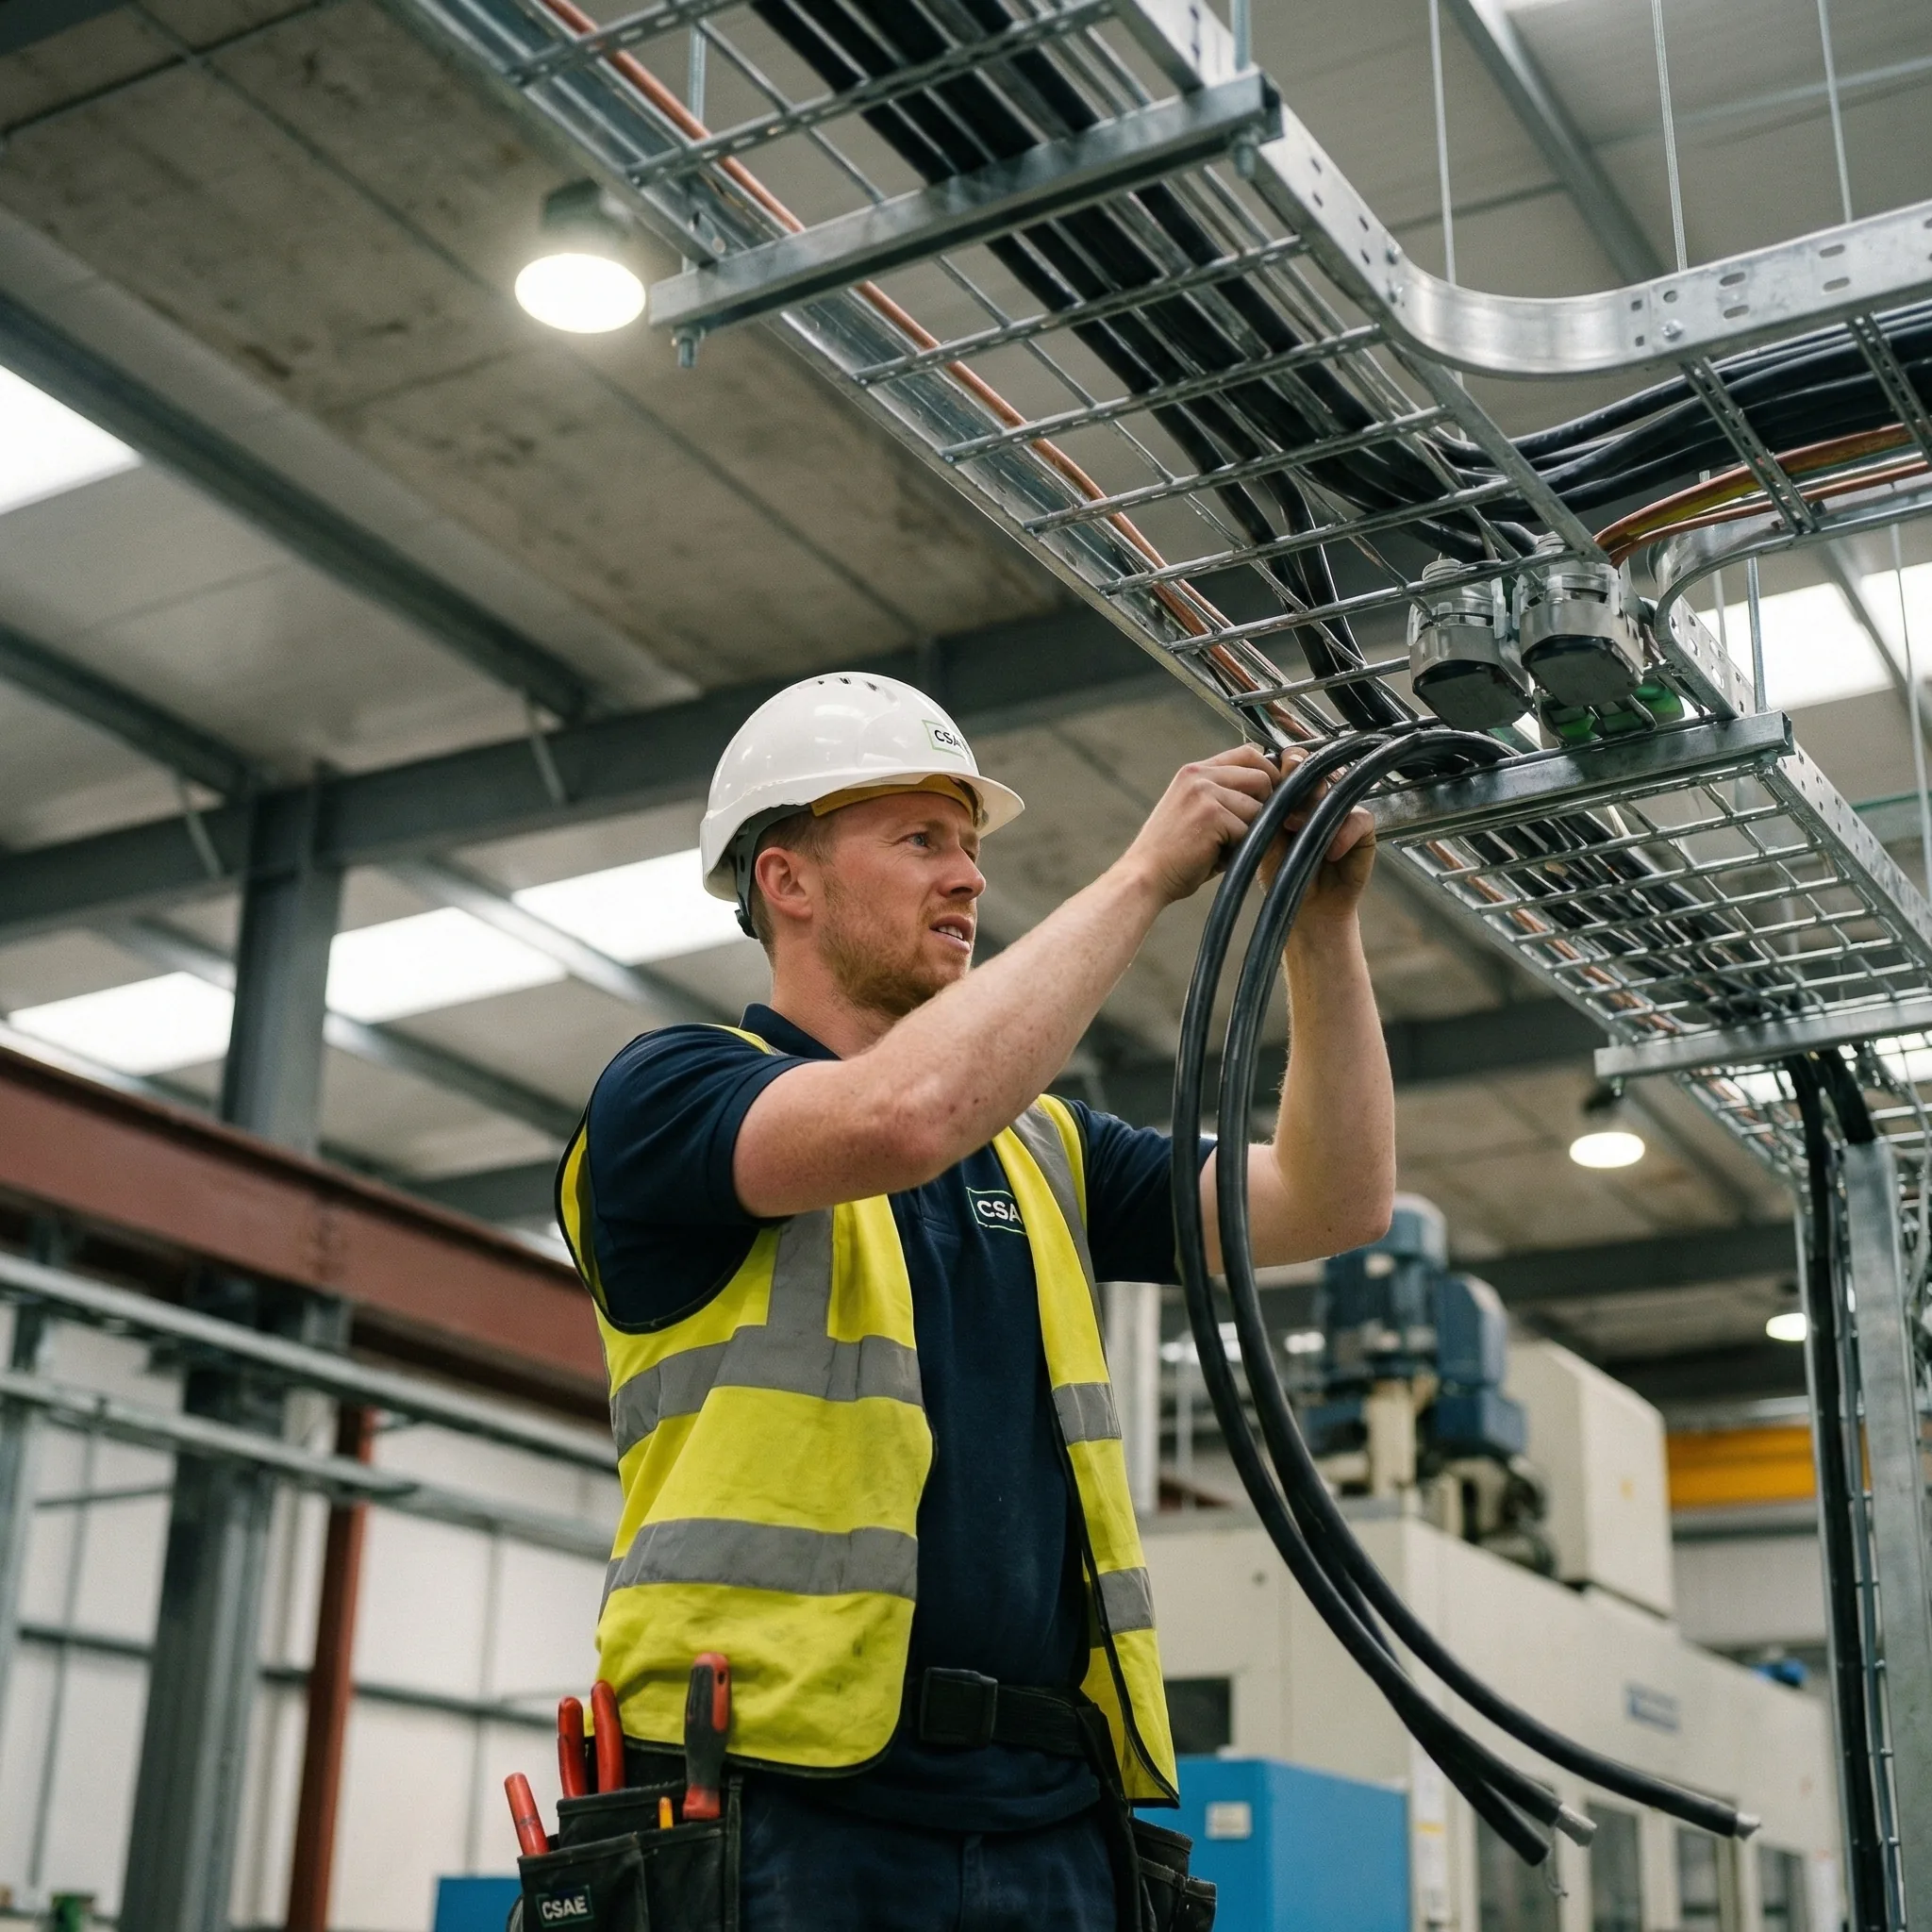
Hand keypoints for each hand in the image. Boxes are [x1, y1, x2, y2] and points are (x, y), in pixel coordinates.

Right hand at [1117, 745, 1277, 905]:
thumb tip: (1271, 795)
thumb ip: (1224, 797)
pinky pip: (1248, 831)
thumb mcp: (1195, 811)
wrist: (1145, 876)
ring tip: (1223, 848)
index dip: (1267, 774)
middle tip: (1248, 830)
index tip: (1269, 799)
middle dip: (1266, 806)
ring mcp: (1205, 793)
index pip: (1248, 754)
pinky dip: (1237, 850)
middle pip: (1261, 776)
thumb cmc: (1172, 853)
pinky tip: (1214, 857)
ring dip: (1249, 833)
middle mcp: (1199, 775)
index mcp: (1195, 772)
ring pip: (1258, 808)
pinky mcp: (1212, 815)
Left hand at [1258, 752, 1375, 930]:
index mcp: (1290, 797)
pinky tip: (1329, 851)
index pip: (1288, 767)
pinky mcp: (1361, 828)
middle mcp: (1316, 799)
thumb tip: (1264, 794)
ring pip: (1335, 789)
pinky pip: (1358, 818)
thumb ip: (1266, 819)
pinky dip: (1344, 833)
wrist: (1308, 910)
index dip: (1281, 768)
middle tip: (1285, 789)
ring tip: (1296, 826)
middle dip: (1299, 776)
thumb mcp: (1266, 846)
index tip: (1270, 779)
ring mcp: (1340, 811)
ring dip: (1317, 804)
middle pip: (1314, 770)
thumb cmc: (1284, 876)